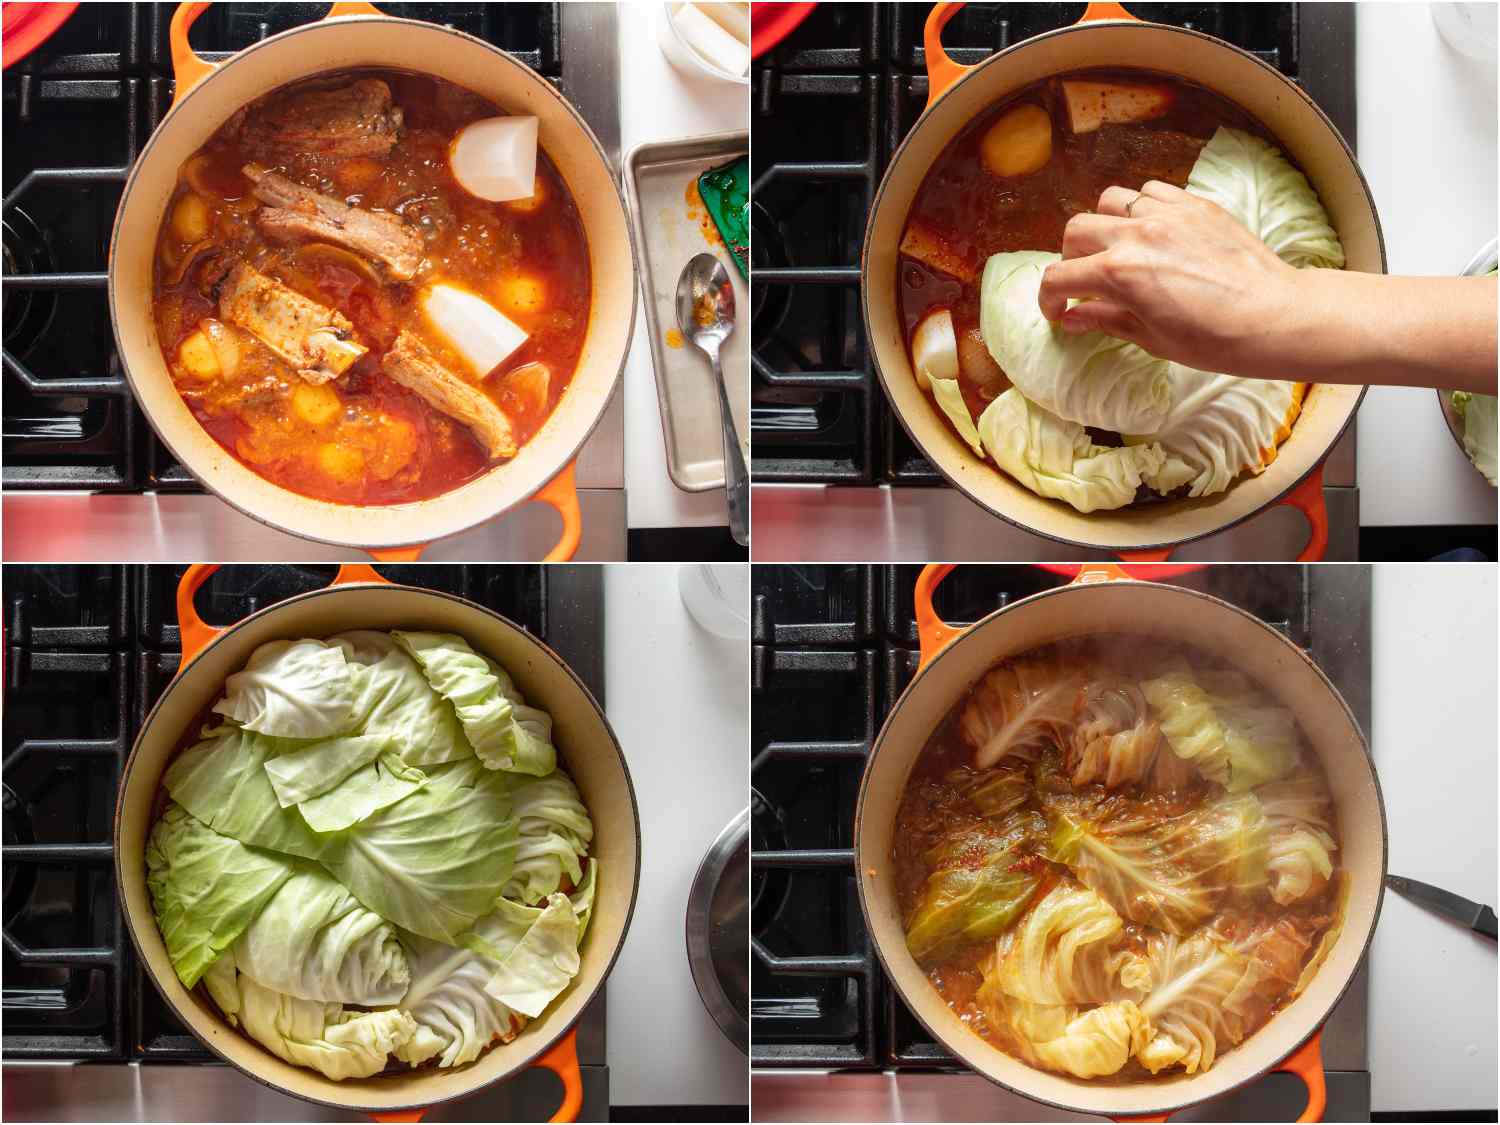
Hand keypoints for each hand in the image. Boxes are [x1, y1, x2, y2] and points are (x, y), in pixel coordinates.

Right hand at [1036, 181, 1305, 378]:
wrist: (1274, 317)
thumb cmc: (1215, 339)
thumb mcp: (1151, 338)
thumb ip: (1106, 319)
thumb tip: (1073, 317)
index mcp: (1119, 274)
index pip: (1059, 277)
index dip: (1050, 298)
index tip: (1058, 310)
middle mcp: (1136, 235)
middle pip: (1077, 231)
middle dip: (1071, 259)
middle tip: (1086, 281)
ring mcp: (1168, 214)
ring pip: (1111, 201)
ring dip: (1103, 225)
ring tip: (1117, 248)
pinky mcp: (1195, 205)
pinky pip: (1152, 192)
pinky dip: (1141, 209)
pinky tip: (1152, 233)